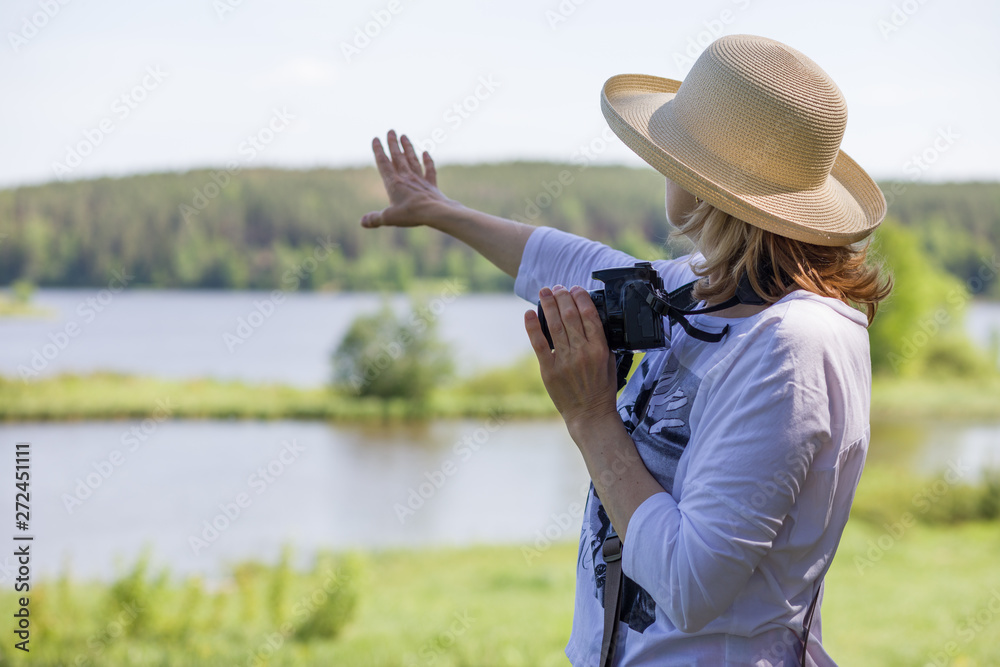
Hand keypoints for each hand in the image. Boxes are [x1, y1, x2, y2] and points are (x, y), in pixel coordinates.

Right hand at [360, 129, 454, 228]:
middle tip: (391, 130)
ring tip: (404, 136)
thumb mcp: (389, 218)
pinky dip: (428, 161)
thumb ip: (375, 219)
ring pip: (412, 160)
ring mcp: (420, 180)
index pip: (384, 163)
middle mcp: (406, 177)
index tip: (376, 138)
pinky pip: (429, 170)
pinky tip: (426, 153)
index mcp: (393, 183)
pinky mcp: (431, 185)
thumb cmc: (411, 214)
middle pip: (398, 157)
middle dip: (393, 143)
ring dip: (408, 147)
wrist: (436, 212)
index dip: (379, 150)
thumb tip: (362, 222)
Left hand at [524, 285, 618, 433]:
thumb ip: (602, 341)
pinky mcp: (549, 370)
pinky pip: (539, 344)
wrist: (590, 414)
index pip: (589, 315)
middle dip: (563, 297)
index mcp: (600, 349)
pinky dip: (532, 327)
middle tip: (557, 287)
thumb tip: (591, 319)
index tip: (575, 289)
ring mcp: (564, 361)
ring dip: (548, 305)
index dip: (581, 298)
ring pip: (555, 326)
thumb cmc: (602, 389)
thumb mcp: (611, 362)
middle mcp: (582, 352)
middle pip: (570, 316)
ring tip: (544, 292)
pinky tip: (528, 313)